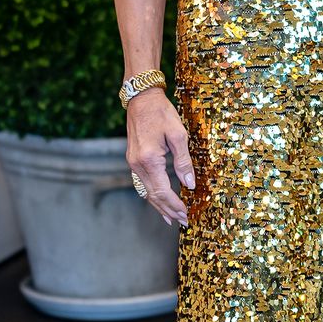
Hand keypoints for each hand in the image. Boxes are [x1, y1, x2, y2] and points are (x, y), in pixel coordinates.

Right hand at [125, 87, 194, 225]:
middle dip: (168, 210)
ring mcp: (133, 163)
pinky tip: (159, 201)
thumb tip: (189, 184)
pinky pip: (143, 183)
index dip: (174, 205)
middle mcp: (137, 165)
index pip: (162, 191)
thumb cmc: (162, 113)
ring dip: (159, 206)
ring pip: (146, 192)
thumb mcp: (178, 135)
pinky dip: (152, 195)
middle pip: (152, 196)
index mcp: (149, 160)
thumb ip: (184, 161)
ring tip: (172, 218)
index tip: (186, 215)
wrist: (141, 99)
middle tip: (183, 221)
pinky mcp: (133, 160)